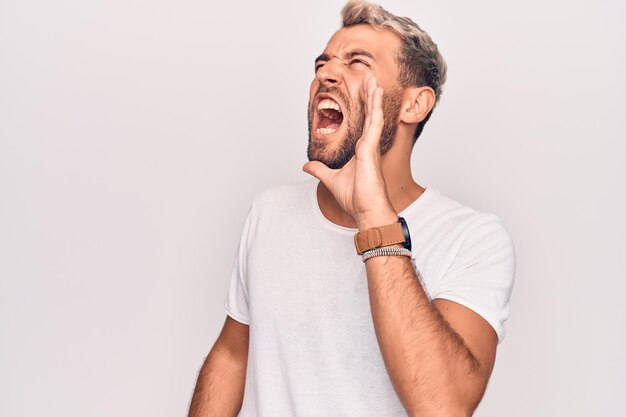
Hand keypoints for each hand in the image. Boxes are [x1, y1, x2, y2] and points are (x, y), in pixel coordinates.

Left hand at [303, 75, 396, 229]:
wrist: (366, 210)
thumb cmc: (355, 198)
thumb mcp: (330, 180)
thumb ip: (319, 170)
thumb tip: (306, 166)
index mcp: (361, 150)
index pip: (362, 122)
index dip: (363, 106)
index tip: (363, 90)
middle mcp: (368, 145)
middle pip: (369, 114)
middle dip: (369, 95)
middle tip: (369, 77)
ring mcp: (371, 145)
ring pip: (374, 114)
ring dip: (373, 95)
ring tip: (373, 78)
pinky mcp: (372, 148)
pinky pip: (374, 122)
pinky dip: (376, 107)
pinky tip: (377, 93)